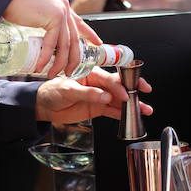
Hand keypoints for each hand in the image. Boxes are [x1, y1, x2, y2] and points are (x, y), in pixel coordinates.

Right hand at [3, 0, 101, 78]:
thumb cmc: (14, 1)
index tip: (97, 43)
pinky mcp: (53, 17)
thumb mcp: (35, 10)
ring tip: (53, 74)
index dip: (89, 34)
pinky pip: (52, 43)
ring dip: (59, 63)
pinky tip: (40, 66)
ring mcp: (61, 11)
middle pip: (74, 38)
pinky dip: (46, 57)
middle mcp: (64, 7)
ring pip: (65, 44)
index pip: (79, 22)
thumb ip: (42, 19)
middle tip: (69, 72)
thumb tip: (41, 36)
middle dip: (73, 58)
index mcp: (61, 4)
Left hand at [35, 68, 153, 125]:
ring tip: (145, 109)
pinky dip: (123, 114)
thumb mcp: (68, 90)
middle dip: (133, 88)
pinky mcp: (98, 108)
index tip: (126, 94)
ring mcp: (99, 96)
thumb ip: (88, 93)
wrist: (45, 105)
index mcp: (91, 73)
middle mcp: (98, 84)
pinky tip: (132, 117)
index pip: (109, 78)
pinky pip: (113, 111)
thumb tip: (105, 97)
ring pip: (119, 100)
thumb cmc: (53, 91)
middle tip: (145, 90)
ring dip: (132, 105)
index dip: (119, 85)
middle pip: (119, 85)